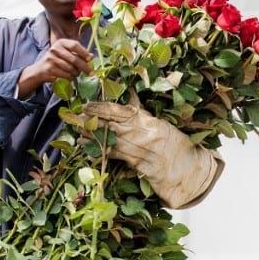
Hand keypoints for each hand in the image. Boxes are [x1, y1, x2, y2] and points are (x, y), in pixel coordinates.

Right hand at [17, 38, 91, 98]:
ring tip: (76, 74)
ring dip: (76, 74)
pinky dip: (70, 78)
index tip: (91, 59)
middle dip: (84, 67)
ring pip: (70, 68)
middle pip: (74, 58)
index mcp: (61, 42)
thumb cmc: (57, 60)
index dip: (84, 52)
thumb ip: (78, 54)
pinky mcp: (50, 68)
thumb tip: (91, 57)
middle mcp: (55, 49)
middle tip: (91, 73)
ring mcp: (51, 59)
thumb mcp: (66, 53)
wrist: (40, 69)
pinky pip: (65, 75)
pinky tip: (70, 77)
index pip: (75, 45)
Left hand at [80, 96, 224, 209]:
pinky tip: (86, 147)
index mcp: (146, 121)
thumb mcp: (158, 123)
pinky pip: (111, 154)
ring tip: (77, 130)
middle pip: (107, 124)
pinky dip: (97, 149)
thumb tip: (130, 92)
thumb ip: (141, 111)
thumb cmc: (173, 143)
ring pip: (106, 139)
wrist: (184, 167)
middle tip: (74, 116)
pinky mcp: (133, 163)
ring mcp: (134, 149)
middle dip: (90, 120)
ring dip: (90, 134)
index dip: (99, 108)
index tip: (86, 105)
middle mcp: (138, 134)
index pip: (118, 111)